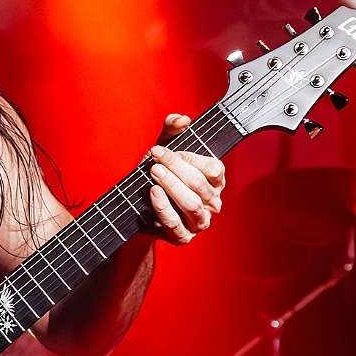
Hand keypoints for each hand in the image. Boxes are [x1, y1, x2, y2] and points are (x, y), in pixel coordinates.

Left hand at [144, 114, 225, 245]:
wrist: (140, 211)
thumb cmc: (158, 178)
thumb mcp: (164, 151)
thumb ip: (172, 131)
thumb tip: (181, 118)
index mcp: (215, 182)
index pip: (212, 168)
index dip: (188, 157)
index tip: (161, 149)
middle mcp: (212, 202)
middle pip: (199, 184)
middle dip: (175, 168)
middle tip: (155, 158)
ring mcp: (200, 221)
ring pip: (191, 204)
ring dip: (171, 186)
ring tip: (154, 173)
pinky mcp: (183, 237)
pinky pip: (176, 224)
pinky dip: (163, 207)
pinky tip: (153, 193)